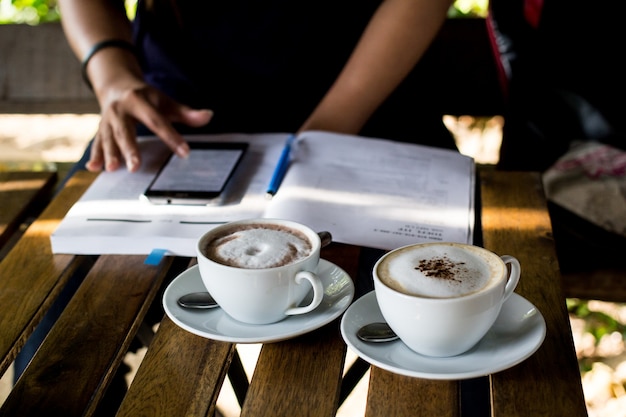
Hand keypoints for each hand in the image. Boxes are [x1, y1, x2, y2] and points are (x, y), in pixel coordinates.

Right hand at [88, 83, 212, 171]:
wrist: (115, 84)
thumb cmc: (145, 97)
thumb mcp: (165, 101)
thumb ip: (185, 112)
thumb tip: (208, 116)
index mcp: (138, 100)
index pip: (157, 121)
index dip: (171, 136)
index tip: (185, 152)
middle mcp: (120, 110)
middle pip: (125, 131)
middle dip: (129, 149)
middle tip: (135, 166)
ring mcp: (107, 120)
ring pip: (108, 139)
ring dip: (109, 154)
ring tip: (112, 169)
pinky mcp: (100, 130)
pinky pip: (96, 143)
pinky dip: (94, 156)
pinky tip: (92, 168)